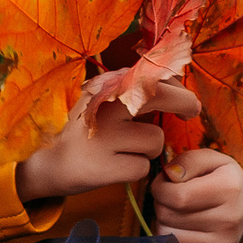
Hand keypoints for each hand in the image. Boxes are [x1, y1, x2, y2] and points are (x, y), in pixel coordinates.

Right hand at [14, 81, 199, 202]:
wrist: (52, 163)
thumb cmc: (89, 131)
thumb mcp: (105, 101)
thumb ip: (134, 89)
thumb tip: (176, 81)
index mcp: (106, 85)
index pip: (153, 73)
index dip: (176, 85)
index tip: (183, 97)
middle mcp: (105, 105)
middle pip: (162, 95)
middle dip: (185, 104)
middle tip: (190, 113)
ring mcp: (105, 136)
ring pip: (156, 139)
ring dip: (150, 148)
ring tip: (128, 149)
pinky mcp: (105, 166)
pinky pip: (144, 166)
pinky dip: (137, 169)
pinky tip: (118, 165)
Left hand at [151, 146, 242, 242]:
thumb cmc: (220, 179)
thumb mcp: (210, 160)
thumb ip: (189, 161)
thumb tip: (169, 175)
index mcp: (230, 189)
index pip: (177, 197)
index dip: (160, 188)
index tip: (163, 183)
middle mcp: (229, 221)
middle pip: (168, 216)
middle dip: (160, 204)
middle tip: (170, 198)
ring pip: (166, 237)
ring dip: (163, 223)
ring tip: (175, 213)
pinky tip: (180, 230)